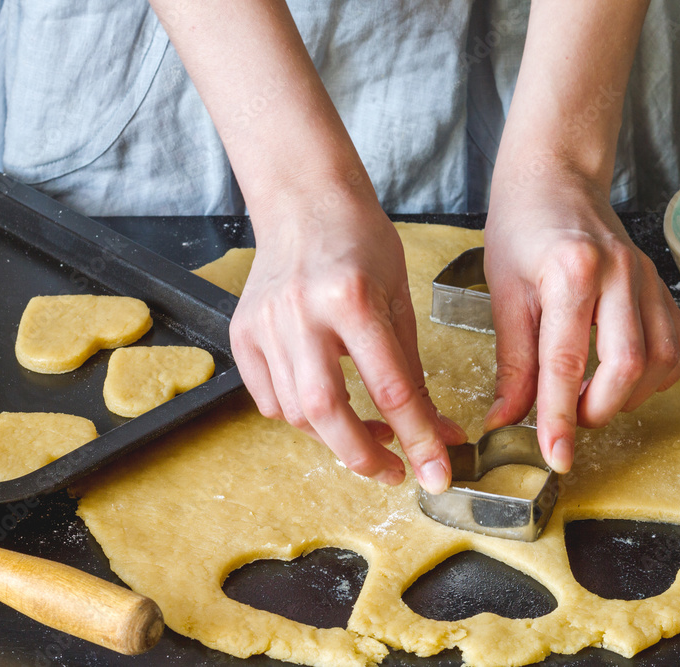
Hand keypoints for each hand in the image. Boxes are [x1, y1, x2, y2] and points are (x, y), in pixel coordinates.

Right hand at [231, 191, 465, 493]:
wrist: (304, 202)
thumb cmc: (361, 242)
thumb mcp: (400, 299)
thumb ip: (413, 370)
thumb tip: (438, 432)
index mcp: (352, 297)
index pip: (390, 387)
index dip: (419, 438)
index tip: (438, 473)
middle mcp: (301, 312)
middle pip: (325, 411)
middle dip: (362, 455)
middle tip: (393, 472)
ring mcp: (264, 323)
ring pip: (294, 412)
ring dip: (334, 437)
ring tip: (366, 432)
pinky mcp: (241, 331)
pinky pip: (268, 398)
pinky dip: (299, 416)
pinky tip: (325, 404)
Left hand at [483, 165, 679, 472]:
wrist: (554, 181)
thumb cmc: (521, 231)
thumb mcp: (503, 294)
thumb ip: (511, 361)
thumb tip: (505, 419)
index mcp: (572, 272)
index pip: (566, 360)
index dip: (559, 416)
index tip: (554, 455)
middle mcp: (620, 273)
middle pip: (627, 366)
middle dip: (596, 410)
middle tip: (565, 422)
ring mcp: (649, 279)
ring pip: (660, 361)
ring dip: (625, 396)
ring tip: (586, 398)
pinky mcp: (662, 286)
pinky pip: (677, 345)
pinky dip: (655, 375)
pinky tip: (622, 378)